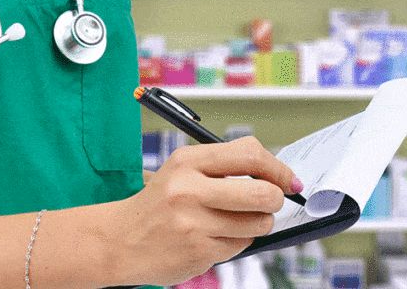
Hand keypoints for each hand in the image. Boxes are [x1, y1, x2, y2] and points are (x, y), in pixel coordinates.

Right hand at [108, 136, 301, 286]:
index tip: (288, 180)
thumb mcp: (181, 172)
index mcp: (187, 162)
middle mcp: (189, 189)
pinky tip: (215, 237)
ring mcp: (193, 223)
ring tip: (237, 221)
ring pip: (257, 223)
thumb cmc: (157, 204)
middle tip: (270, 202)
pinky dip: (237, 242)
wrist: (118, 240)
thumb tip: (276, 177)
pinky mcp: (198, 251)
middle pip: (263, 192)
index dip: (278, 168)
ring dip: (258, 223)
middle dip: (276, 199)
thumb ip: (223, 168)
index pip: (250, 155)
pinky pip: (241, 245)